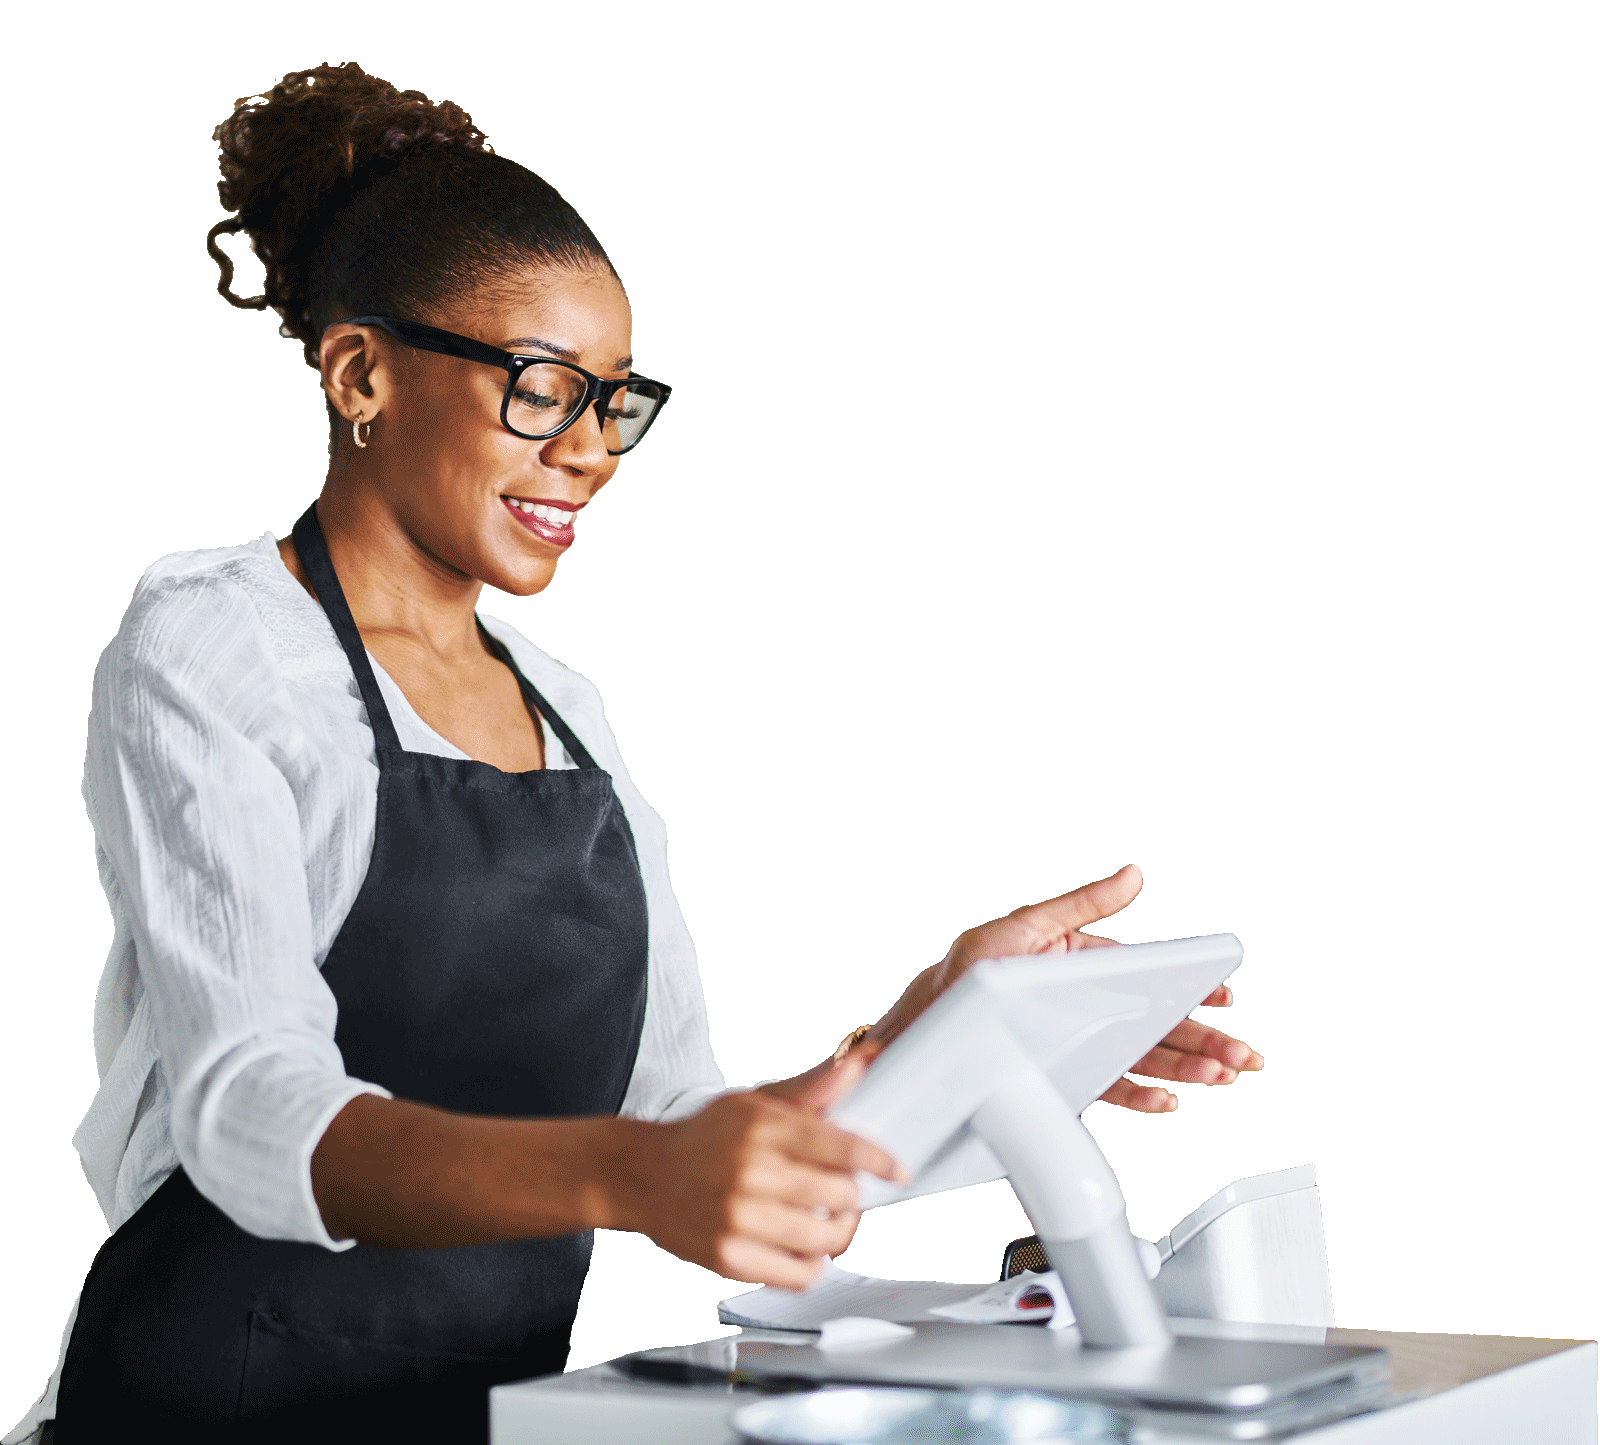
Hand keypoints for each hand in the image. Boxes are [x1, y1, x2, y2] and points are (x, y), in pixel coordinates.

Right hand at [611, 1090, 906, 1288]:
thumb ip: (812, 1089)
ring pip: (825, 1237)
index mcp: (762, 1127)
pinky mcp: (729, 1257)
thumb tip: (859, 1063)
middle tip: (843, 1189)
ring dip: (837, 1229)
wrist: (643, 1175)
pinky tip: (803, 1245)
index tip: (896, 1170)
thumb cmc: (704, 1137)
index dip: (879, 1160)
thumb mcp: (755, 1103)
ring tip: (828, 1218)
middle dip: (851, 1193)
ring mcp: (739, 1218)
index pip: (842, 1147)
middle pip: (841, 1194)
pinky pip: (798, 1274)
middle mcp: (751, 1171)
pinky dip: (812, 1262)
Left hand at [865, 864, 1262, 1114]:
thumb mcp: (1030, 923)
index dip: (1187, 991)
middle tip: (1242, 1056)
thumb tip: (1132, 874)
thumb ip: (1084, 903)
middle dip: (1202, 1040)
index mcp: (1085, 963)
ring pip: (1141, 1057)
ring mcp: (1079, 1039)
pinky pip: (1107, 1086)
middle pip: (1155, 1023)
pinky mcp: (1064, 1070)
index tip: (1222, 998)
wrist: (932, 1016)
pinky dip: (1138, 1094)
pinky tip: (1168, 1100)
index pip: (1148, 977)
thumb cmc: (974, 964)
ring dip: (1183, 1069)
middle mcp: (1088, 1004)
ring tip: (1219, 1076)